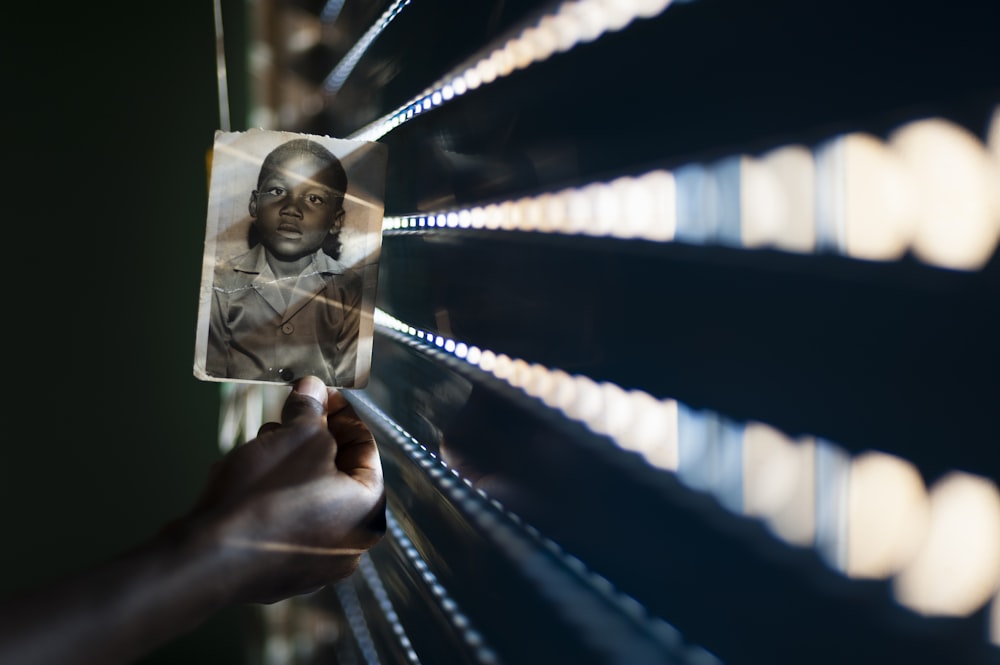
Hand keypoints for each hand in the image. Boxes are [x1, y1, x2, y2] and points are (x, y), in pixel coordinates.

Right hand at [181, 375, 385, 603]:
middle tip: (288, 413)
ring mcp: (313, 565)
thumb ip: (311, 409)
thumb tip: (312, 388)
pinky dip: (270, 494)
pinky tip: (246, 475)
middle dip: (311, 436)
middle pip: (336, 472)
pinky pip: (282, 520)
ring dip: (288, 462)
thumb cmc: (265, 494)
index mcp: (368, 513)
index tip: (319, 392)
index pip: (365, 448)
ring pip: (307, 495)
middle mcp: (349, 546)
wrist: (204, 559)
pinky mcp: (277, 574)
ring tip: (262, 441)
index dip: (340, 412)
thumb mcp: (297, 436)